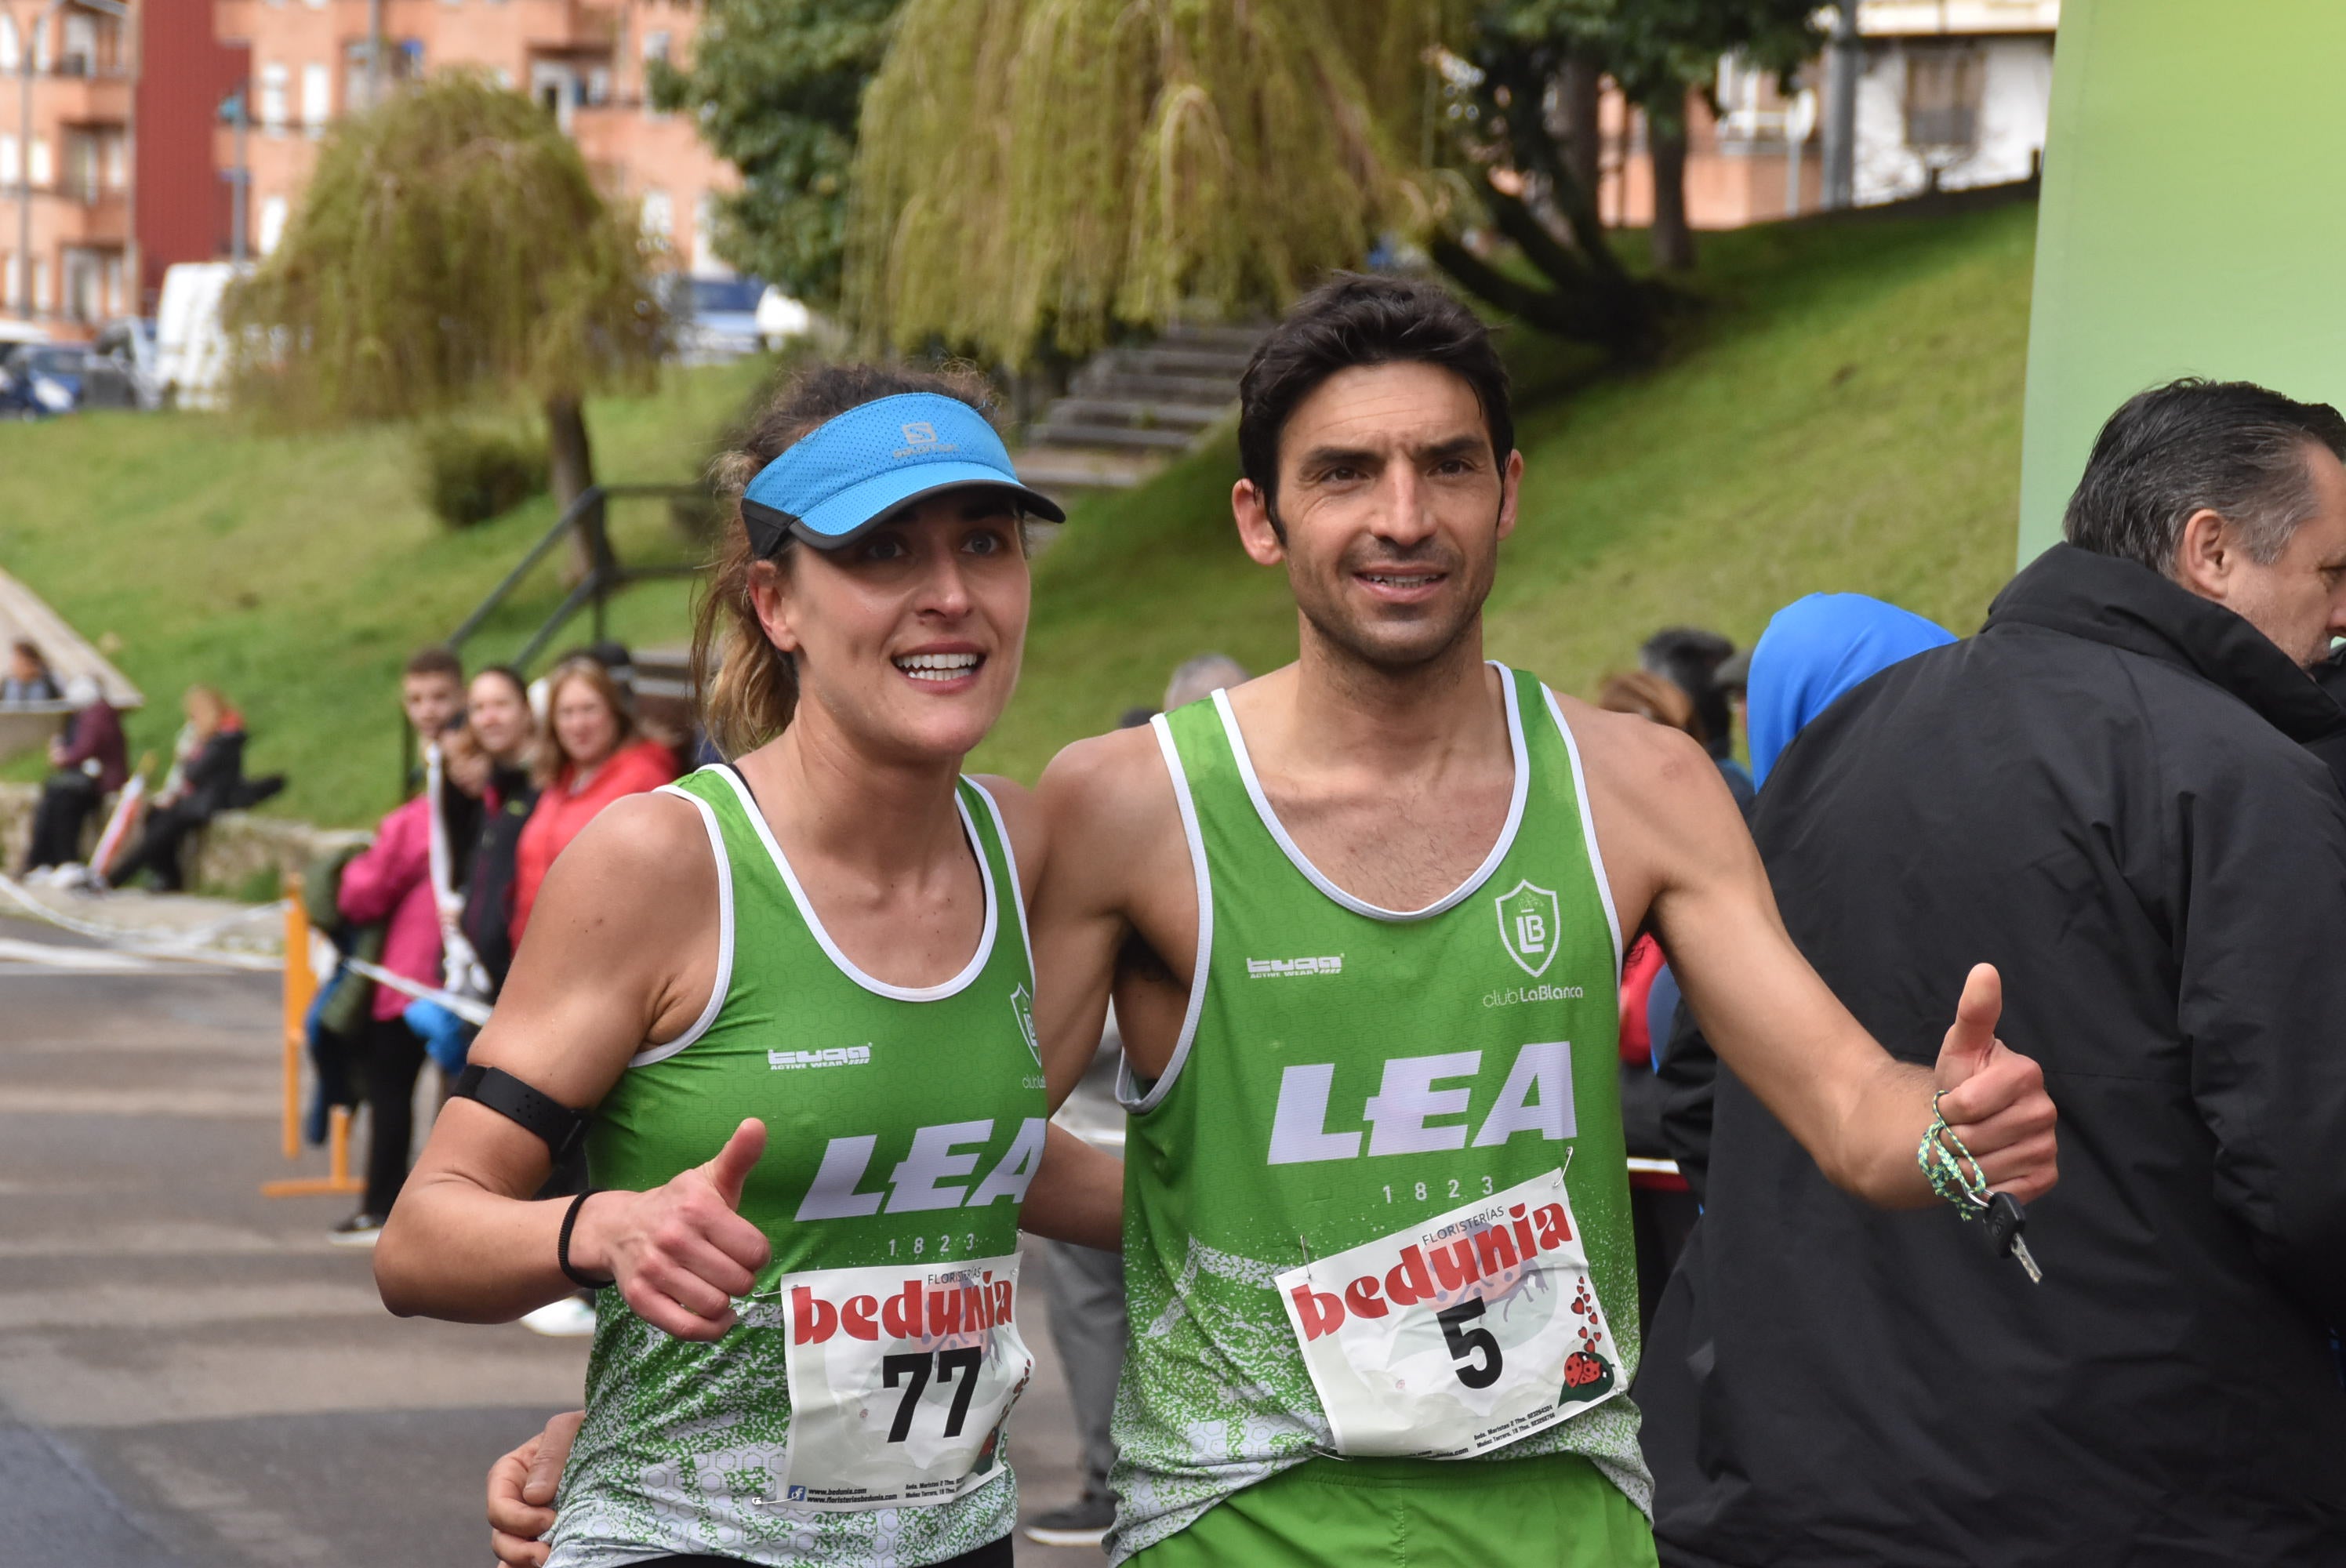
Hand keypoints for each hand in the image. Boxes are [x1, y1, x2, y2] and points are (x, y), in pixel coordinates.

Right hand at [487, 1408, 581, 1567]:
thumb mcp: (569, 1429)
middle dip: (519, 1550)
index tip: (548, 1520)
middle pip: (501, 1536)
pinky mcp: (551, 1537)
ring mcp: (533, 1522)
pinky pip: (530, 1560)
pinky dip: (529, 1566)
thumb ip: (550, 1455)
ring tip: (551, 1563)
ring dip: (525, 1562)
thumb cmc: (589, 1429)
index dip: (516, 1518)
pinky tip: (550, 1566)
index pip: (498, 1504)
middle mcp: (518, 1502)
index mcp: (512, 1474)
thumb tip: (533, 1496)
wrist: (621, 1443)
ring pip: (512, 1554)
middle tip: (548, 1555)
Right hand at [571, 1118, 771, 1339]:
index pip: (756, 1250)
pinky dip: (709, 1329)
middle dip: (743, 1278)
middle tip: (730, 1268)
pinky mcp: (641, 1299)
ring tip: (719, 1288)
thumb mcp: (710, 1177)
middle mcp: (674, 1239)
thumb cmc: (678, 1203)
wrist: (618, 1226)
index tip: (745, 1248)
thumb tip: (757, 1124)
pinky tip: (715, 1317)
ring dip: (725, 1303)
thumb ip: (739, 1156)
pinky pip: (687, 1329)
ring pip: (715, 1305)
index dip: (758, 1254)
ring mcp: (654, 1271)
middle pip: (740, 1281)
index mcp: (698, 1208)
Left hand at [1930, 964, 2057, 1203]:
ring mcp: (2047, 1145)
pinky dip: (1984, 1183)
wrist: (1965, 1123)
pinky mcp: (2045, 1176)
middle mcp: (2045, 1109)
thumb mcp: (1960, 1045)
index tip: (1948, 1101)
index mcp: (2026, 1073)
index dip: (1946, 1107)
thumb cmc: (1962, 1079)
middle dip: (1953, 1135)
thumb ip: (1974, 1012)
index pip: (1965, 1105)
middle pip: (1975, 1138)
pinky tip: (1985, 1164)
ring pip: (1986, 1166)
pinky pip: (2005, 1189)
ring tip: (1968, 1144)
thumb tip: (1984, 971)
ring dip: (1964, 1161)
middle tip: (1957, 1126)